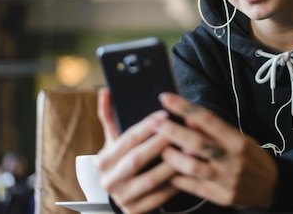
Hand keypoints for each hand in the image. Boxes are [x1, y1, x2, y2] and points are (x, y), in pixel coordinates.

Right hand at [96, 88, 178, 213]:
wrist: (120, 194)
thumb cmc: (120, 160)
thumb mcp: (113, 141)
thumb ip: (110, 117)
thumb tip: (105, 90)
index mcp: (102, 161)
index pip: (125, 140)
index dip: (145, 127)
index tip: (164, 115)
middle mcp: (109, 181)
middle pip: (137, 159)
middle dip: (160, 143)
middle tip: (180, 130)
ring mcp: (122, 198)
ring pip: (151, 179)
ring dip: (172, 163)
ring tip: (190, 149)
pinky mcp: (136, 211)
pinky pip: (160, 196)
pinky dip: (176, 183)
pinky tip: (189, 170)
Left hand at [155, 93, 277, 208]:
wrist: (272, 188)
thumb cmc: (253, 158)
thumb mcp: (240, 138)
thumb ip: (215, 130)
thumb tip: (189, 119)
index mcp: (238, 141)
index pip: (207, 119)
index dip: (185, 108)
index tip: (167, 98)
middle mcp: (231, 159)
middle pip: (196, 143)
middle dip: (172, 131)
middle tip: (155, 122)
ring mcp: (225, 180)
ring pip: (192, 167)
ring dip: (172, 157)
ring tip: (161, 149)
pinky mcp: (220, 197)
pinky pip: (193, 187)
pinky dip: (178, 178)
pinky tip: (169, 172)